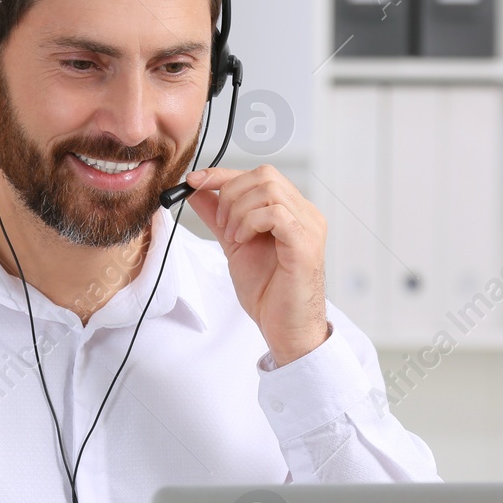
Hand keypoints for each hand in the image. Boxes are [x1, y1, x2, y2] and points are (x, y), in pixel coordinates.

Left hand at [183, 165, 330, 365]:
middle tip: (221, 224)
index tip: (193, 180)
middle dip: (230, 193)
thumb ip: (219, 217)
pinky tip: (244, 241)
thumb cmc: (268, 292)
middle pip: (265, 175)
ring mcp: (309, 226)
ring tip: (234, 237)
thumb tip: (197, 191)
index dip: (223, 174)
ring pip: (269, 189)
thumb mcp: (235, 245)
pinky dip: (250, 222)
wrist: (285, 328)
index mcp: (292, 211)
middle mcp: (305, 213)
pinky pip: (276, 213)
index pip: (259, 175)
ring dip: (239, 210)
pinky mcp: (306, 243)